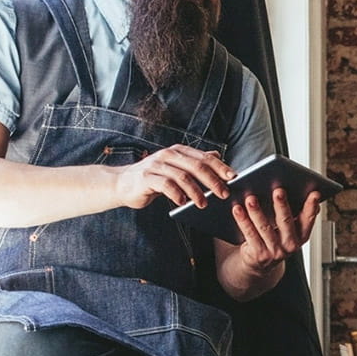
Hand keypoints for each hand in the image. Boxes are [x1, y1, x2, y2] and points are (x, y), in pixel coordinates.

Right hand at [114, 145, 234, 209]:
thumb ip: (195, 162)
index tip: (234, 178)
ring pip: (183, 176)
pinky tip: (182, 203)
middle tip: (224, 194)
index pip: (204, 157)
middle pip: (196, 166)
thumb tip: (218, 156)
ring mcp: (156, 165)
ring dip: (196, 191)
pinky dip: (177, 195)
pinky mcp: (146, 177)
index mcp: (179, 151)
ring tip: (204, 204)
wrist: (123, 184)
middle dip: (213, 180)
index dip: (220, 167)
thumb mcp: (176, 168)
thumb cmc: (154, 178)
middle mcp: (168, 155)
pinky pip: (166, 185)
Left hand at [230, 187, 322, 271]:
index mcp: (301, 235)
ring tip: (251, 198)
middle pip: (286, 222)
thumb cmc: (275, 238)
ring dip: (257, 212)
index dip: (312, 207)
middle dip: (282, 205)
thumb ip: (296, 213)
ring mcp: (275, 251)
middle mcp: (290, 244)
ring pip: (265, 228)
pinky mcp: (259, 254)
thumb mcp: (289, 229)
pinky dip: (243, 220)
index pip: (308, 219)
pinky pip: (249, 234)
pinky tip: (237, 209)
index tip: (314, 193)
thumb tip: (302, 192)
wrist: (259, 263)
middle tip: (278, 191)